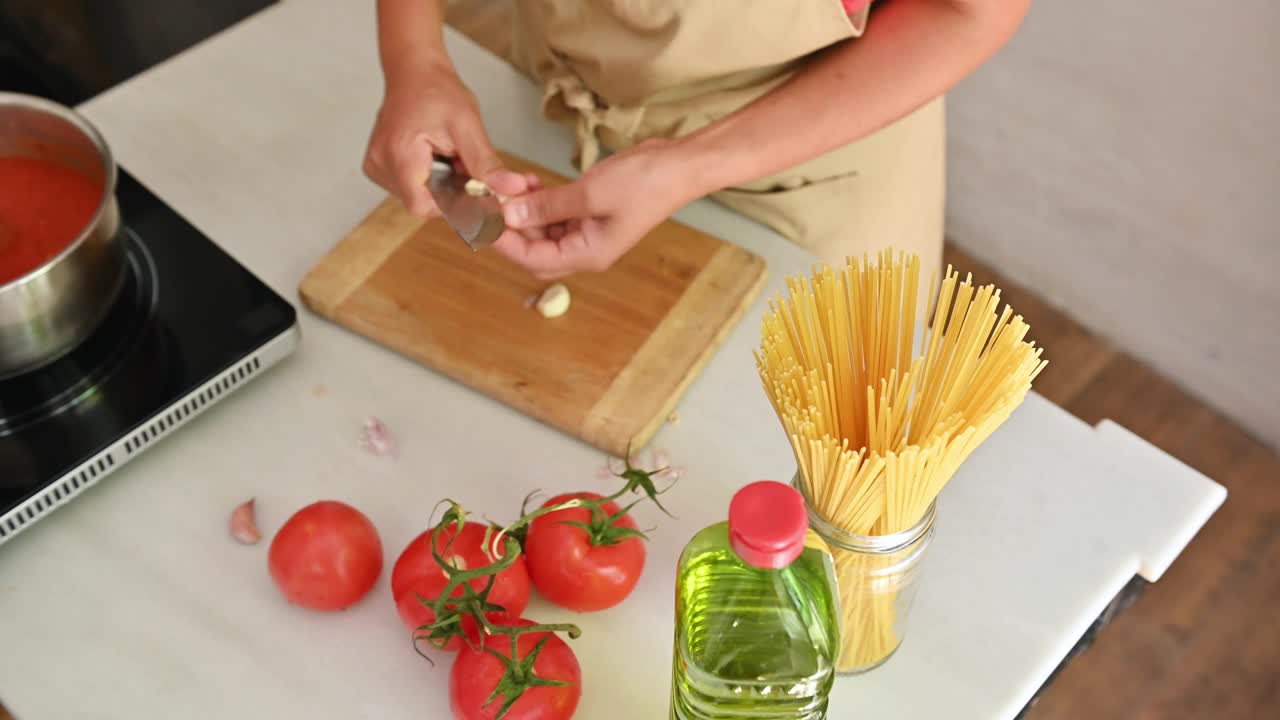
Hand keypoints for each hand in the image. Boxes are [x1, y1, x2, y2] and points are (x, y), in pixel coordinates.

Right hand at [362, 60, 526, 214]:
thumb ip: (487, 163)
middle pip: (422, 203)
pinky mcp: (378, 166)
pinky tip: (434, 157)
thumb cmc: (437, 91)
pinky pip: (408, 187)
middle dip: (449, 190)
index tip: (470, 186)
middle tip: (460, 160)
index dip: (452, 203)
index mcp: (399, 155)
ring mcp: (376, 166)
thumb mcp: (468, 126)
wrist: (415, 70)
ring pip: (417, 196)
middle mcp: (380, 164)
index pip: (423, 207)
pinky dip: (428, 178)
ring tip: (446, 154)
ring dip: (439, 184)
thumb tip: (511, 190)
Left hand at [493, 139, 696, 278]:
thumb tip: (510, 215)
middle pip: (533, 249)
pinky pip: (554, 214)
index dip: (503, 241)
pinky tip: (528, 182)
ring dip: (523, 209)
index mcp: (587, 255)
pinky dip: (538, 201)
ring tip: (512, 182)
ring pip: (541, 230)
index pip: (532, 258)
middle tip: (491, 199)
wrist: (679, 166)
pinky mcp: (589, 213)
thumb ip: (548, 206)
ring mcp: (587, 232)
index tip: (481, 218)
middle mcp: (584, 249)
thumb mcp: (590, 193)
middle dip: (510, 226)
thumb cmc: (645, 183)